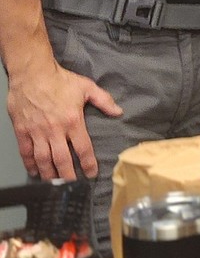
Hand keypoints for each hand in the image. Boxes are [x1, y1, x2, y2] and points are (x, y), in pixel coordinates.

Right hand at [6, 60, 121, 179]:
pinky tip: (34, 171)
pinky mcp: (22, 130)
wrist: (32, 72)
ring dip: (49, 174)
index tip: (91, 174)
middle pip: (62, 159)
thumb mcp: (86, 87)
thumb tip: (119, 112)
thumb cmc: (59, 79)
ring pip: (43, 159)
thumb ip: (104, 101)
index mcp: (73, 121)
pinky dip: (29, 164)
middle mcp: (54, 129)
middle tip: (73, 185)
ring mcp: (37, 131)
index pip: (83, 148)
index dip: (89, 164)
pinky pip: (26, 152)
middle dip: (68, 175)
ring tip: (54, 183)